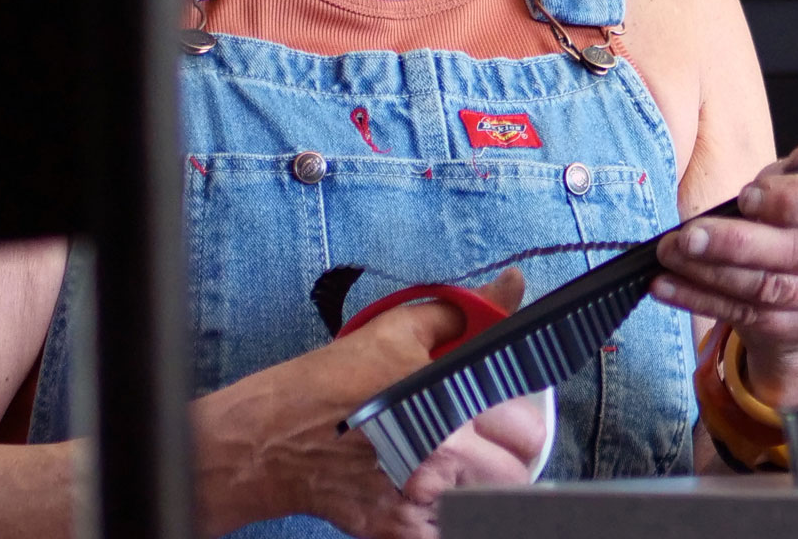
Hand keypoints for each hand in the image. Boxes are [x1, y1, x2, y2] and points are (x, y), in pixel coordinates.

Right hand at [193, 269, 546, 538]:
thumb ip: (462, 312)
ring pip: (489, 502)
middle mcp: (440, 449)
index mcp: (447, 396)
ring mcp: (420, 496)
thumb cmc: (332, 381)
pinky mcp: (397, 530)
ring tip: (450, 471)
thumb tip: (512, 284)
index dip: (513, 420)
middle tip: (474, 445)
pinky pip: (448, 531)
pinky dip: (446, 519)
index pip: (526, 426)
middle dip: (501, 456)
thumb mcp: (395, 330)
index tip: (496, 416)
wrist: (271, 436)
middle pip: (516, 470)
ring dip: (477, 488)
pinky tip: (427, 499)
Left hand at [651, 143, 797, 404]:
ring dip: (710, 274)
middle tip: (688, 236)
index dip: (791, 200)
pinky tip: (668, 287)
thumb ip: (797, 171)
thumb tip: (775, 178)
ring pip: (771, 289)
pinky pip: (749, 316)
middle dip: (736, 244)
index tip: (745, 197)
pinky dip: (702, 300)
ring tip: (671, 256)